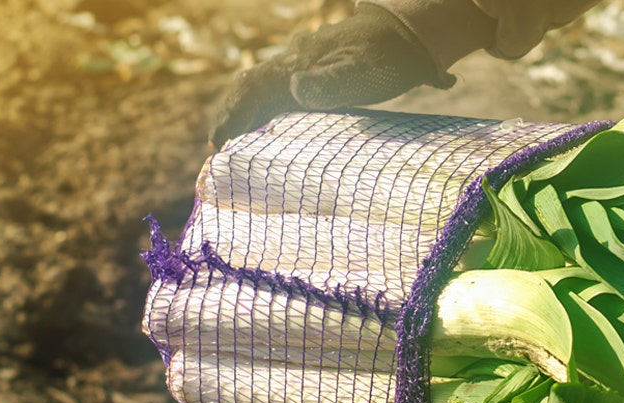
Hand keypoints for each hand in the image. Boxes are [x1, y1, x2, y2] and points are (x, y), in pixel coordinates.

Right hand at [209, 4, 452, 147]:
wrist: (405, 36)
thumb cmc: (387, 59)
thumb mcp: (363, 72)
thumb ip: (331, 82)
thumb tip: (294, 88)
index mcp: (300, 61)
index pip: (254, 87)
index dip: (234, 113)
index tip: (220, 140)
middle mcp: (295, 61)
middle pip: (250, 86)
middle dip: (232, 114)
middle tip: (218, 145)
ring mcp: (304, 66)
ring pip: (262, 88)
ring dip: (245, 112)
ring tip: (233, 140)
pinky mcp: (315, 74)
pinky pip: (279, 91)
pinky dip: (264, 110)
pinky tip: (264, 127)